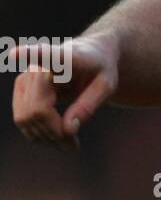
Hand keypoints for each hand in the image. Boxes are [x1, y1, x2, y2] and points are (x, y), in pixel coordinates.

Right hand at [11, 35, 119, 150]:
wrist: (90, 56)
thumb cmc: (100, 69)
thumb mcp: (106, 86)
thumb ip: (88, 105)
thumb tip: (66, 130)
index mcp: (64, 57)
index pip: (44, 55)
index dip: (28, 55)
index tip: (15, 53)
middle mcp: (38, 66)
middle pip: (37, 110)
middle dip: (54, 132)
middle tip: (75, 146)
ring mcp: (25, 79)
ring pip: (25, 118)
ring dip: (47, 137)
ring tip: (70, 143)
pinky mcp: (21, 91)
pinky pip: (23, 120)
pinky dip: (39, 134)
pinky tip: (58, 137)